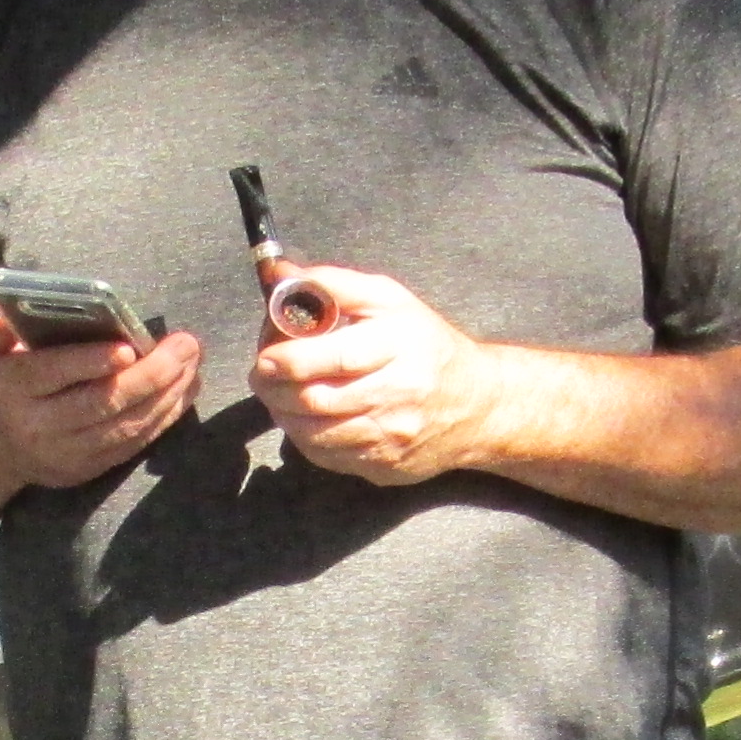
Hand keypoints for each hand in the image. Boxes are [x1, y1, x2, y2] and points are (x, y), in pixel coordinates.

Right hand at [0, 301, 200, 488]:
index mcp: (8, 389)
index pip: (52, 374)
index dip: (90, 362)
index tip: (128, 348)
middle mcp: (36, 427)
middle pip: (100, 403)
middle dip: (149, 376)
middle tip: (185, 347)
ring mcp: (63, 454)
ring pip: (123, 427)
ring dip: (166, 397)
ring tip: (194, 366)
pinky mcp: (84, 470)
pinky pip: (130, 446)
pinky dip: (162, 420)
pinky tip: (184, 393)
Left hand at [248, 265, 496, 486]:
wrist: (478, 406)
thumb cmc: (425, 345)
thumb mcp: (389, 301)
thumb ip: (334, 285)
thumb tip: (280, 272)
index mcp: (401, 345)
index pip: (338, 357)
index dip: (292, 359)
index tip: (266, 357)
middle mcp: (400, 394)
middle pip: (319, 400)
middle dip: (275, 388)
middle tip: (262, 374)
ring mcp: (392, 437)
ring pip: (316, 434)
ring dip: (283, 414)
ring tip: (277, 393)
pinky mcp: (385, 467)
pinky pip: (327, 457)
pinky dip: (303, 437)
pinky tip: (304, 418)